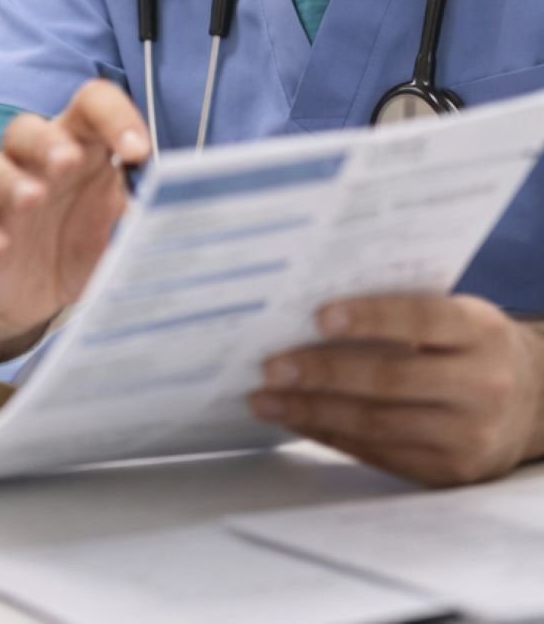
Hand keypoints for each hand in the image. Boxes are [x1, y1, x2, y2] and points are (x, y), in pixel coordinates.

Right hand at [0, 80, 148, 356]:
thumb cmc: (74, 244)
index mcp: (78, 148)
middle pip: (26, 128)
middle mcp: (34, 165)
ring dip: (9, 180)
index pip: (90, 106)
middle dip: (46, 142)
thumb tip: (191, 210)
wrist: (27, 295)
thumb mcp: (121, 226)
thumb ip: (149, 213)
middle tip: (69, 162)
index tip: (139, 151)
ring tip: (32, 198)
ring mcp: (1, 200)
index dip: (113, 116)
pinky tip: (1, 246)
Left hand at [250, 294, 543, 485]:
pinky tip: (296, 419)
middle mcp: (482, 386)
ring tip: (265, 399)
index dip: (369, 318)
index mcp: (479, 332)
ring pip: (378, 424)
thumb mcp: (455, 315)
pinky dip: (330, 435)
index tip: (317, 316)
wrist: (534, 401)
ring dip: (312, 412)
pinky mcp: (451, 472)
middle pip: (390, 379)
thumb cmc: (469, 344)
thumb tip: (307, 312)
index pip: (421, 319)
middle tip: (270, 367)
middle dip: (322, 373)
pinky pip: (380, 453)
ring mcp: (469, 436)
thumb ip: (400, 309)